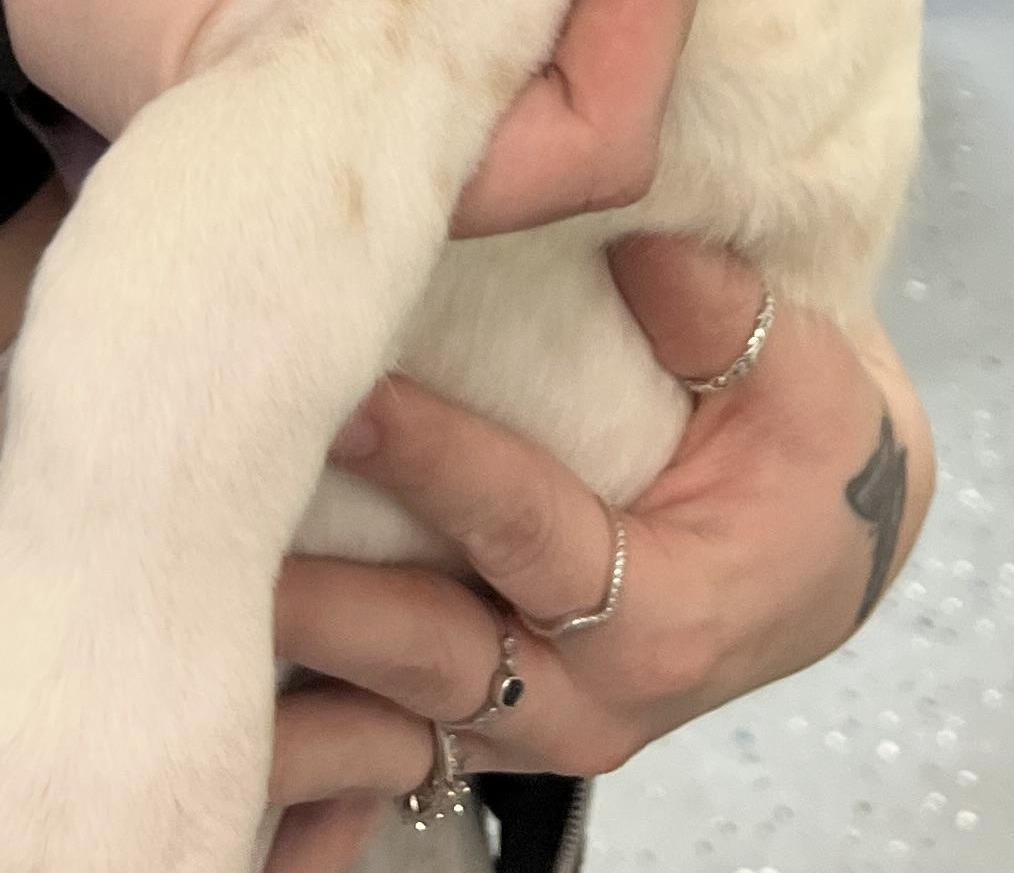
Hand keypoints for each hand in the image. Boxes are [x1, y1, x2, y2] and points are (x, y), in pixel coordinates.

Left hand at [261, 238, 933, 872]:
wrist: (822, 551)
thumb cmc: (808, 458)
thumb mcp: (812, 383)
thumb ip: (729, 320)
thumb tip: (647, 251)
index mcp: (663, 616)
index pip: (524, 532)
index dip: (433, 461)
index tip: (346, 393)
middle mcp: (584, 700)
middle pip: (429, 651)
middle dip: (323, 591)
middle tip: (222, 518)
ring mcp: (524, 729)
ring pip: (385, 722)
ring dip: (292, 677)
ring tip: (191, 609)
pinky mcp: (480, 728)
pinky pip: (373, 762)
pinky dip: (298, 756)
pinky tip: (214, 722)